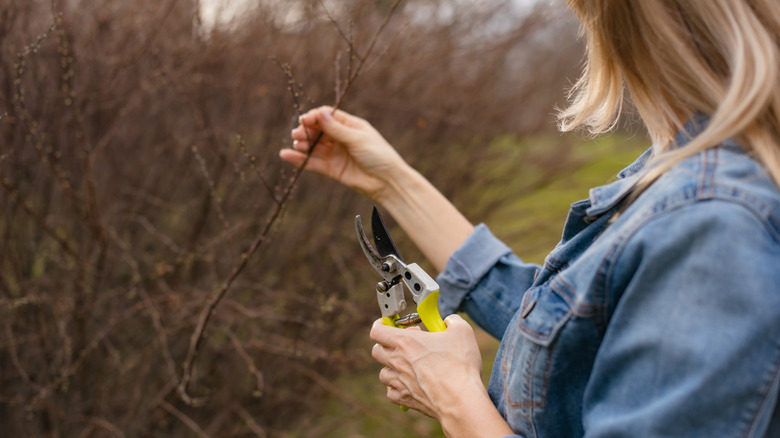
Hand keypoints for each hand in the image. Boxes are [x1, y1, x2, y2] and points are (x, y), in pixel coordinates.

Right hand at [282, 106, 406, 199]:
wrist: (388, 182)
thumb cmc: (379, 156)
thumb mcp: (357, 139)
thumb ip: (336, 129)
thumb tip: (319, 112)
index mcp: (351, 126)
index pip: (328, 116)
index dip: (315, 117)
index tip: (305, 120)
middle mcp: (342, 138)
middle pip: (319, 130)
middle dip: (307, 131)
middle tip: (297, 134)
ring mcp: (337, 154)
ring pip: (315, 146)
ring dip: (303, 144)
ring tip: (296, 143)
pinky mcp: (333, 169)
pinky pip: (314, 163)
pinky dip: (300, 160)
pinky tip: (287, 155)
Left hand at [369, 315, 485, 419]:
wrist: (459, 399)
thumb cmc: (459, 365)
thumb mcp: (462, 331)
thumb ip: (452, 321)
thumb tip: (449, 321)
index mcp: (405, 342)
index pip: (377, 331)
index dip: (380, 325)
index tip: (389, 324)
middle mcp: (397, 361)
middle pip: (377, 351)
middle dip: (387, 345)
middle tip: (406, 344)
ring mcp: (398, 382)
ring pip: (383, 373)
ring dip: (392, 368)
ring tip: (409, 366)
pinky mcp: (404, 399)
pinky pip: (391, 393)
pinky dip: (397, 388)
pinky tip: (410, 385)